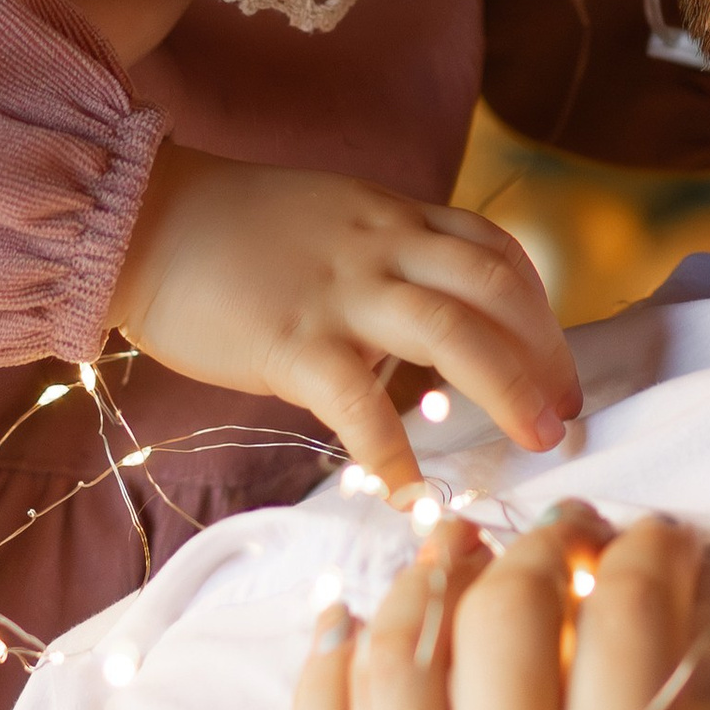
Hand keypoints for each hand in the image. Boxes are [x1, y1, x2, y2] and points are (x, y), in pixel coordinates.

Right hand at [113, 153, 579, 495]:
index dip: (541, 312)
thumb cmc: (232, 231)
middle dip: (546, 353)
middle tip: (565, 416)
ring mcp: (341, 291)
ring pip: (455, 332)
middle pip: (497, 289)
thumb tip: (428, 330)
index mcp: (395, 217)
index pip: (497, 254)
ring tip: (536, 442)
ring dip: (509, 390)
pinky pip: (361, 402)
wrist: (143, 219)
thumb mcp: (333, 218)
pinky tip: (412, 492)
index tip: (560, 366)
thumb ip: (386, 259)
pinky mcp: (292, 340)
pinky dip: (395, 453)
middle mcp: (384, 245)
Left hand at [287, 513, 709, 709]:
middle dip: (546, 546)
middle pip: (504, 614)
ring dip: (432, 580)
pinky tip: (351, 626)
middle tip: (575, 532)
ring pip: (396, 663)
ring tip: (462, 543)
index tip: (671, 541)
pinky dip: (327, 670)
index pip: (630, 623)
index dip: (655, 555)